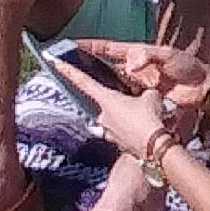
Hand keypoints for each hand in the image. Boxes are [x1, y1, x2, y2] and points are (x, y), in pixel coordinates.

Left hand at [50, 55, 171, 162]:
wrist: (156, 148)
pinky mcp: (117, 143)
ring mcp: (108, 131)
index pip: (83, 82)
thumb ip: (143, 92)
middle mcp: (102, 116)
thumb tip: (144, 95)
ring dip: (126, 117)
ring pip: (114, 119)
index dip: (68, 71)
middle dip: (119, 102)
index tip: (53, 62)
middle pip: (106, 103)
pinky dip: (129, 130)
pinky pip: (120, 132)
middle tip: (137, 103)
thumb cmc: (149, 119)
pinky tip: (143, 130)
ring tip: (145, 118)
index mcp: (107, 99)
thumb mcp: (151, 96)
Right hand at [75, 40, 209, 116]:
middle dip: (89, 69)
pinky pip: (125, 101)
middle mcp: (134, 70)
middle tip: (69, 70)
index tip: (72, 44)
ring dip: (100, 88)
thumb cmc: (187, 65)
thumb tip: (129, 64)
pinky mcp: (144, 101)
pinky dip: (116, 104)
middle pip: (106, 68)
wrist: (204, 87)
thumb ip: (148, 56)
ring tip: (80, 91)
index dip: (91, 46)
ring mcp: (137, 86)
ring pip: (113, 86)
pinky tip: (104, 109)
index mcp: (137, 54)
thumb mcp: (168, 56)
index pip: (109, 49)